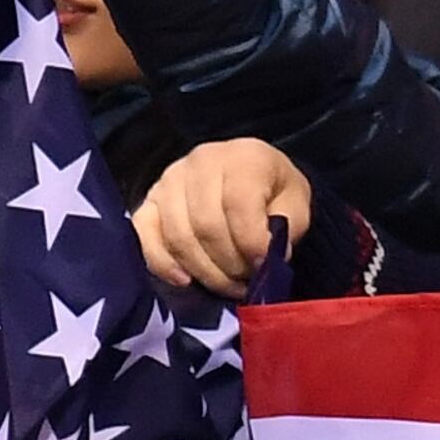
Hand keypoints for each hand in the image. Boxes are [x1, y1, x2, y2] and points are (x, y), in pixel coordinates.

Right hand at [130, 137, 306, 297]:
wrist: (250, 177)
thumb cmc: (274, 193)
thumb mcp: (295, 206)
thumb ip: (283, 230)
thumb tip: (262, 261)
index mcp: (243, 157)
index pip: (239, 204)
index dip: (251, 243)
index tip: (263, 266)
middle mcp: (202, 161)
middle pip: (206, 225)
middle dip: (228, 264)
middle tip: (245, 281)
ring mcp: (170, 179)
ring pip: (179, 236)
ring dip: (205, 271)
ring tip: (227, 283)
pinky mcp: (150, 200)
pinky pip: (145, 234)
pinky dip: (162, 263)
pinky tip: (185, 280)